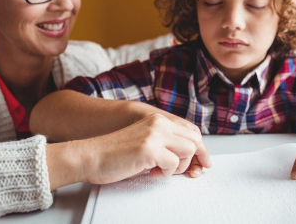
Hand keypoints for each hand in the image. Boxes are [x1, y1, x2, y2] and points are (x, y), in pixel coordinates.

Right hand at [81, 113, 210, 183]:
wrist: (91, 156)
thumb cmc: (115, 155)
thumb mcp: (145, 143)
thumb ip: (165, 144)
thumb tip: (189, 158)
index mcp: (158, 120)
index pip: (191, 131)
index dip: (201, 149)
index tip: (204, 163)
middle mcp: (159, 123)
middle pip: (195, 139)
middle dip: (194, 159)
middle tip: (186, 172)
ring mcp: (155, 134)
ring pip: (188, 150)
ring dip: (178, 166)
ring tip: (158, 170)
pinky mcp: (150, 148)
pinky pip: (173, 164)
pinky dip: (165, 174)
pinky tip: (149, 172)